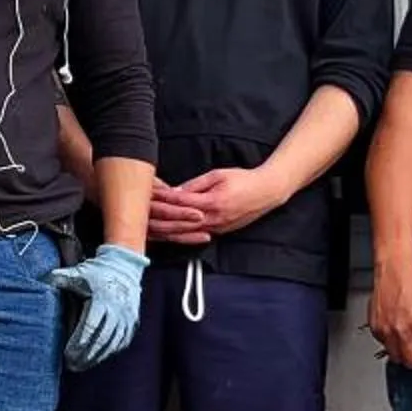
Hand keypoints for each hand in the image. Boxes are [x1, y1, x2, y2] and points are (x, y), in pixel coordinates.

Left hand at [48, 241, 146, 369]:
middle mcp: (117, 311)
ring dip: (96, 358)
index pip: (90, 327)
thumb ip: (59, 279)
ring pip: (112, 345)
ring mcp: (127, 319)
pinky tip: (95, 359)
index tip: (66, 355)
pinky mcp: (132, 324)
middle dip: (85, 356)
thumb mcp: (76, 273)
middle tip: (71, 366)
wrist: (124, 268)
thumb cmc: (94, 273)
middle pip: (101, 340)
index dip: (78, 343)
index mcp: (102, 300)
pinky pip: (120, 343)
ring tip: (80, 367)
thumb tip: (39, 284)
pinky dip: (107, 353)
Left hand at [150, 167, 283, 246]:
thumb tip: (175, 191)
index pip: (181, 202)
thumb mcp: (218, 175)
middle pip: (180, 222)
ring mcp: (217, 228)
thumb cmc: (244, 180)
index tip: (150, 195)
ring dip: (168, 229)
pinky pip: (196, 235)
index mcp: (212, 202)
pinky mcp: (221, 232)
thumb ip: (195, 184)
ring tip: (152, 227)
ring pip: (186, 233)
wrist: (267, 192)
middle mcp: (214, 219)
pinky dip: (182, 233)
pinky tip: (170, 232)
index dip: (163, 198)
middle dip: (161, 218)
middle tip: (145, 214)